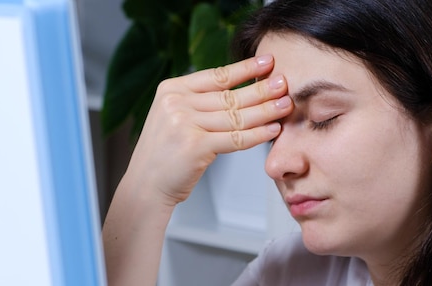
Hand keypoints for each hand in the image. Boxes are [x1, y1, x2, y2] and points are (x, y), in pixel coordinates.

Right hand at [121, 55, 292, 206]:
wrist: (146, 185)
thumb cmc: (166, 153)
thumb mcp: (175, 117)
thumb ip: (200, 102)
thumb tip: (243, 90)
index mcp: (172, 89)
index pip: (216, 76)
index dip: (245, 68)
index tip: (268, 62)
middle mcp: (176, 103)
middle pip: (229, 96)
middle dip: (261, 89)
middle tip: (284, 83)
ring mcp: (183, 123)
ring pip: (236, 116)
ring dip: (265, 111)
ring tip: (286, 105)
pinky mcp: (194, 146)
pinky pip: (235, 138)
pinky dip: (257, 135)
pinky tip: (273, 130)